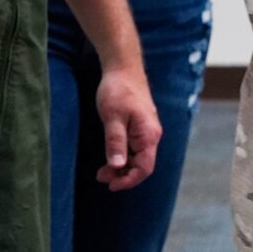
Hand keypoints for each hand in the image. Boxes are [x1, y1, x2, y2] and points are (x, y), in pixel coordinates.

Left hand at [95, 65, 162, 191]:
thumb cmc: (117, 89)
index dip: (128, 180)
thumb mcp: (112, 117)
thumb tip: (118, 166)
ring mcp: (147, 130)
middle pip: (142, 165)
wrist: (123, 66)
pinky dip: (123, 155)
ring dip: (122, 166)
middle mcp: (151, 134)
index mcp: (148, 134)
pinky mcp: (140, 125)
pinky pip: (135, 147)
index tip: (110, 185)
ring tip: (102, 171)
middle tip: (101, 177)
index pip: (144, 168)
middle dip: (123, 175)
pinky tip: (111, 156)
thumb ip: (115, 142)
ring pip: (138, 157)